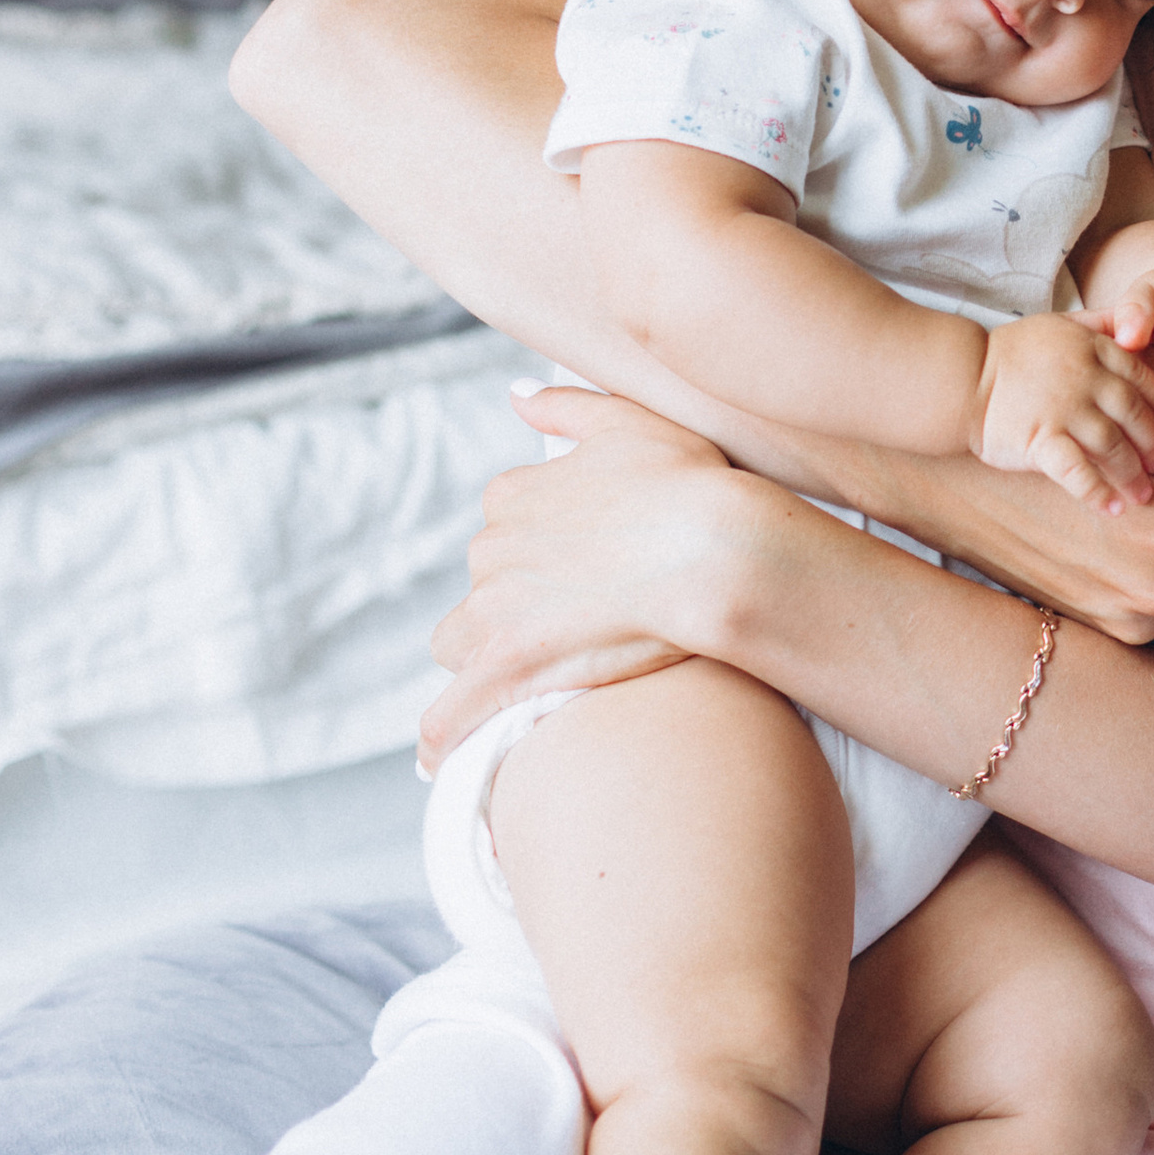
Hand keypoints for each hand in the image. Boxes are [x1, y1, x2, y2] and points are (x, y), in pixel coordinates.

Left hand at [419, 382, 756, 764]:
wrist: (711, 547)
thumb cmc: (689, 485)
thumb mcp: (630, 421)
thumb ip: (567, 407)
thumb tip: (516, 395)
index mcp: (517, 494)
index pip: (504, 528)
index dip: (539, 556)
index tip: (576, 576)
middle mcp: (492, 548)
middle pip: (483, 588)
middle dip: (516, 608)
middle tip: (577, 628)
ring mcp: (494, 609)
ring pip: (462, 643)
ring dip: (486, 660)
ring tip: (532, 684)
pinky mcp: (506, 668)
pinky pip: (450, 715)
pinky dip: (442, 737)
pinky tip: (442, 759)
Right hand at [968, 313, 1153, 507]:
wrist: (962, 377)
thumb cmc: (1012, 353)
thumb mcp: (1061, 324)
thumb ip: (1101, 324)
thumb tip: (1137, 324)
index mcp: (1094, 349)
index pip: (1145, 380)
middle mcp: (1085, 379)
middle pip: (1136, 416)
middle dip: (1152, 446)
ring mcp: (1064, 411)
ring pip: (1113, 447)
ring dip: (1131, 475)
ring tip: (1141, 495)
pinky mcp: (1041, 441)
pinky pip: (1078, 472)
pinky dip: (1098, 493)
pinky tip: (1111, 508)